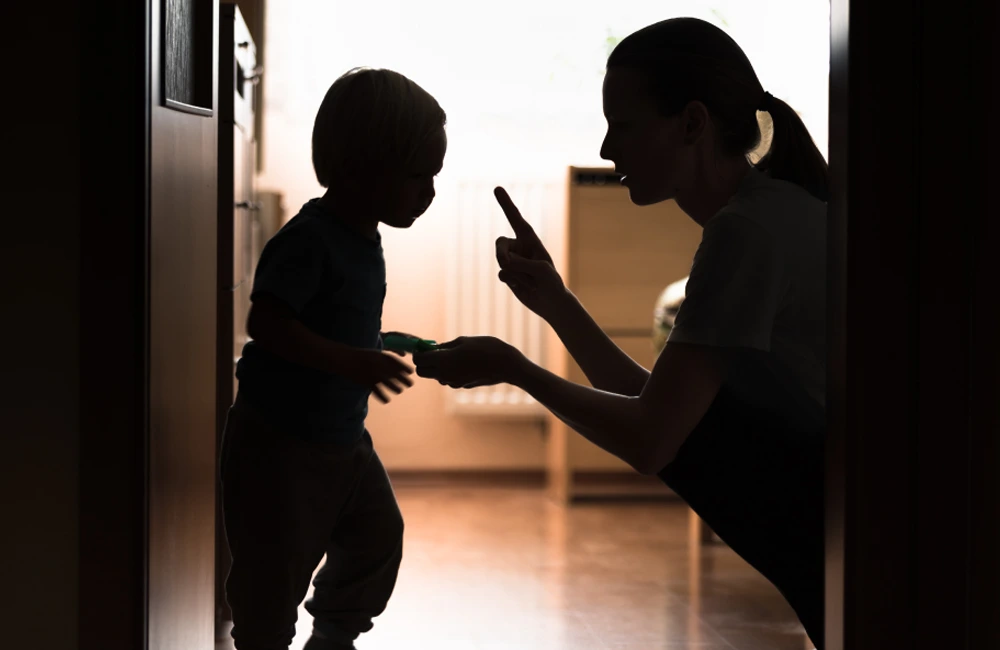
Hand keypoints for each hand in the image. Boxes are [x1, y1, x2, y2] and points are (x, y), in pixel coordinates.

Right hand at [345, 349, 413, 402]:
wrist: (346, 359)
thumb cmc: (363, 356)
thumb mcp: (376, 353)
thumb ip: (387, 358)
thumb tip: (402, 359)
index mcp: (380, 356)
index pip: (395, 362)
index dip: (404, 367)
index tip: (411, 372)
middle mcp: (378, 365)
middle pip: (394, 373)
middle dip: (403, 379)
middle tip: (410, 384)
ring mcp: (372, 374)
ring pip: (387, 383)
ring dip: (395, 388)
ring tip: (400, 391)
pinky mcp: (366, 382)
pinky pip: (376, 391)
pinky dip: (382, 396)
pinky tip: (387, 400)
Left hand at [413, 336, 522, 388]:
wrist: (507, 365)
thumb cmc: (487, 348)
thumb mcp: (464, 340)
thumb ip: (446, 345)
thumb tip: (434, 348)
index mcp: (444, 360)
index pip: (418, 360)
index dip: (419, 352)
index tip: (426, 346)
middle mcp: (445, 374)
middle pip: (422, 372)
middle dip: (424, 363)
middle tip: (435, 352)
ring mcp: (453, 382)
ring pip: (435, 376)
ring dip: (437, 367)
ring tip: (454, 355)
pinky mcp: (462, 385)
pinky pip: (448, 379)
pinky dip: (449, 372)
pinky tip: (464, 363)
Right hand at [493, 187, 566, 317]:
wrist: (550, 301)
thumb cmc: (551, 282)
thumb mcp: (541, 270)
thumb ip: (522, 263)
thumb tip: (504, 264)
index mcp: (530, 239)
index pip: (516, 218)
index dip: (506, 204)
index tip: (497, 188)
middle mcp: (519, 247)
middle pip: (500, 244)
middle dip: (502, 255)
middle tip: (510, 264)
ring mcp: (512, 260)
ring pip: (501, 262)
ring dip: (516, 274)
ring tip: (530, 281)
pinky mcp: (508, 274)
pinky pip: (502, 275)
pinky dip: (513, 282)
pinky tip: (523, 287)